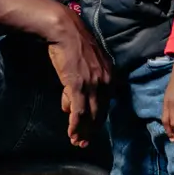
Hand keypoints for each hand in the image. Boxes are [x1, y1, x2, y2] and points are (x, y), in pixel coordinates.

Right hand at [47, 11, 111, 148]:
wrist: (64, 30)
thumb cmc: (72, 44)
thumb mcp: (84, 63)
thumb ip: (82, 82)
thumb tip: (69, 102)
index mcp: (109, 76)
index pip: (105, 104)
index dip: (96, 120)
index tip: (90, 131)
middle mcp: (105, 82)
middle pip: (99, 113)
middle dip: (91, 130)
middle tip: (83, 143)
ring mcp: (92, 84)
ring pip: (90, 115)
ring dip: (83, 131)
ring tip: (76, 142)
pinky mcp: (78, 85)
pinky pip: (79, 111)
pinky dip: (75, 125)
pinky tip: (71, 133)